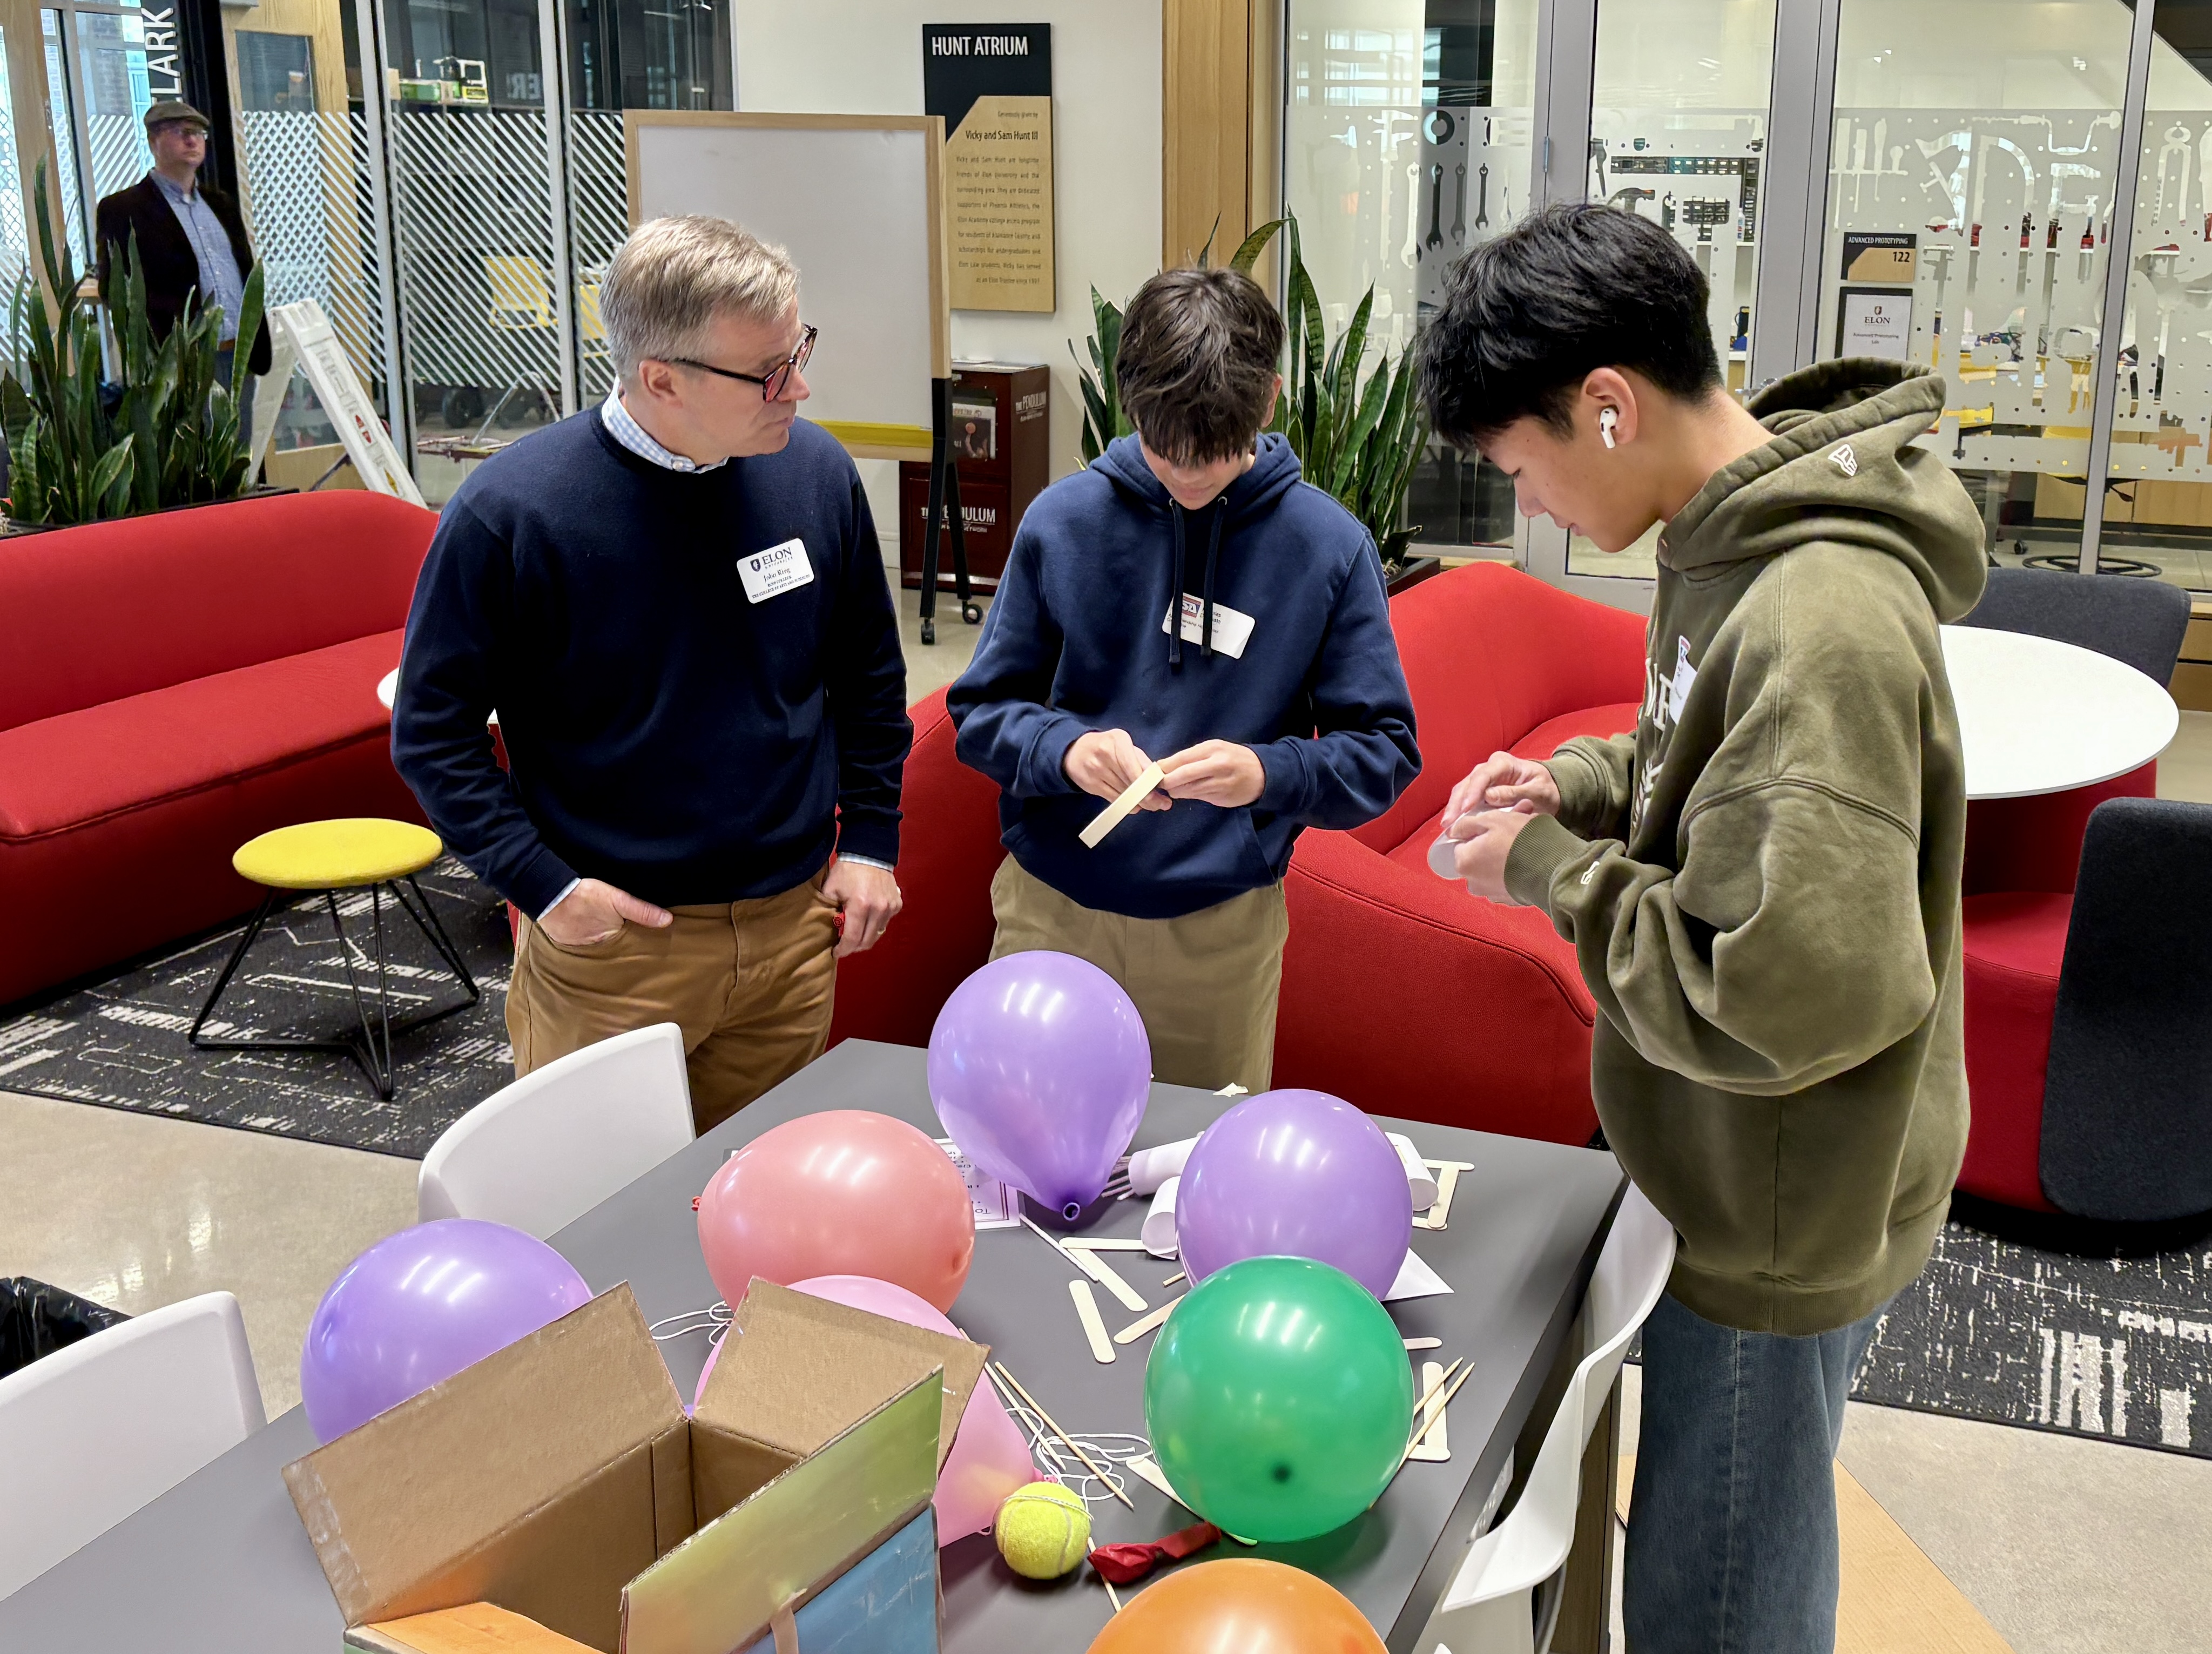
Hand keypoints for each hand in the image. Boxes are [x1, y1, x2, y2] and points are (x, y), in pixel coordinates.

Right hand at [538, 877, 672, 946]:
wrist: (548, 895)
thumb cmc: (584, 896)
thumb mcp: (617, 900)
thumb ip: (642, 911)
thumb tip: (668, 921)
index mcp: (611, 945)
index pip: (631, 952)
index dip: (641, 949)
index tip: (653, 949)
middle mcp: (596, 954)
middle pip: (616, 953)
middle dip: (625, 950)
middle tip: (635, 945)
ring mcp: (580, 951)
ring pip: (601, 951)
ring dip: (607, 947)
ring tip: (615, 940)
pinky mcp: (568, 946)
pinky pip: (585, 947)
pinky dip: (590, 943)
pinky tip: (595, 935)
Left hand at [824, 858, 901, 956]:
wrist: (868, 853)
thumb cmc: (847, 870)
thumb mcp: (831, 890)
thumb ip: (830, 912)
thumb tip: (832, 930)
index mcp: (860, 905)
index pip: (853, 939)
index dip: (843, 949)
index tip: (836, 952)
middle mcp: (879, 908)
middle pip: (867, 941)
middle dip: (854, 947)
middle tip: (845, 945)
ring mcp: (890, 907)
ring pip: (877, 934)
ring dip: (866, 937)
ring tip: (856, 932)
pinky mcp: (897, 904)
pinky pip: (885, 922)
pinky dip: (875, 925)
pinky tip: (867, 918)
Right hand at [1065, 729, 1170, 811]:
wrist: (1075, 752)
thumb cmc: (1106, 747)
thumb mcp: (1123, 745)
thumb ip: (1140, 759)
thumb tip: (1158, 780)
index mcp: (1118, 740)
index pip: (1136, 765)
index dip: (1148, 781)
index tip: (1161, 791)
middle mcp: (1105, 753)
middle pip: (1131, 781)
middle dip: (1149, 795)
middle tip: (1162, 804)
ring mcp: (1096, 770)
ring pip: (1124, 792)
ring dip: (1140, 802)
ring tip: (1152, 805)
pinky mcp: (1091, 784)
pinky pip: (1113, 799)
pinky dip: (1126, 805)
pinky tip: (1135, 806)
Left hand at [1159, 740, 1265, 807]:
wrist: (1262, 773)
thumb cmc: (1233, 758)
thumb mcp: (1216, 748)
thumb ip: (1193, 756)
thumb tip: (1165, 766)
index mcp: (1212, 748)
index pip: (1181, 758)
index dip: (1164, 767)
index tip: (1152, 772)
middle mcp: (1217, 764)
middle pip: (1182, 775)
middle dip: (1166, 781)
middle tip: (1158, 784)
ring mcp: (1220, 782)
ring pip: (1188, 789)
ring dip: (1175, 790)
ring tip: (1171, 788)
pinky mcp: (1222, 797)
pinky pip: (1198, 797)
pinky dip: (1188, 795)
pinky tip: (1186, 792)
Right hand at [1442, 751, 1559, 833]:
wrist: (1549, 790)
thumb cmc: (1546, 790)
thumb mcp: (1537, 792)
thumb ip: (1515, 793)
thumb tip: (1489, 797)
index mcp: (1504, 763)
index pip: (1483, 775)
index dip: (1472, 792)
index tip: (1466, 809)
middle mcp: (1490, 767)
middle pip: (1468, 783)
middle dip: (1457, 803)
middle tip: (1449, 823)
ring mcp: (1483, 778)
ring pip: (1462, 790)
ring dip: (1454, 808)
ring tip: (1447, 826)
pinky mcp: (1480, 790)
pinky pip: (1465, 798)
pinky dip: (1458, 810)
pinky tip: (1453, 824)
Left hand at [1448, 808, 1538, 903]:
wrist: (1553, 866)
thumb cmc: (1520, 839)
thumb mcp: (1492, 819)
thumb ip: (1467, 824)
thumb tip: (1453, 830)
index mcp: (1464, 862)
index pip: (1462, 844)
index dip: (1478, 833)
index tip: (1495, 827)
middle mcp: (1472, 882)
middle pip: (1476, 858)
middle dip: (1490, 846)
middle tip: (1511, 833)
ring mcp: (1491, 894)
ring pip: (1491, 870)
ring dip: (1502, 859)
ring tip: (1522, 847)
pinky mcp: (1508, 900)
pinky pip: (1505, 881)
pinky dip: (1512, 873)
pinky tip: (1526, 863)